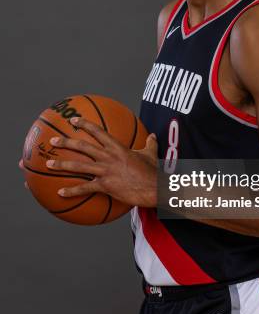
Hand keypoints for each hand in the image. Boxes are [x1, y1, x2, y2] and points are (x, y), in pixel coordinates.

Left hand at [19, 117, 157, 206]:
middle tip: (53, 140)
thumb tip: (153, 136)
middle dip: (66, 142)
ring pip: (79, 166)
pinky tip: (60, 193)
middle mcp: (108, 157)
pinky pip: (84, 188)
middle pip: (82, 146)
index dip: (85, 124)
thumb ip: (150, 144)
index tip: (74, 120)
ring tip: (49, 164)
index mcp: (117, 147)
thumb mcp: (151, 154)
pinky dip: (71, 191)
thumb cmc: (153, 171)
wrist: (154, 187)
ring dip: (62, 164)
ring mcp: (105, 171)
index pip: (98, 131)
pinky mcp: (105, 186)